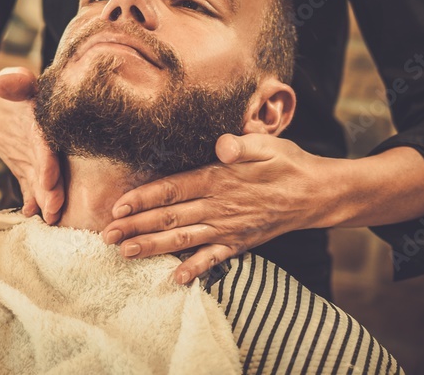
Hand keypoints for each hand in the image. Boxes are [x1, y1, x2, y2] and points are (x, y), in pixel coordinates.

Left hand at [0, 67, 63, 222]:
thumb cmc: (0, 90)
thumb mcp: (7, 81)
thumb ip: (14, 81)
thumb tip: (10, 82)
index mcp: (47, 117)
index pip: (48, 140)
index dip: (48, 160)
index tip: (47, 180)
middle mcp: (47, 139)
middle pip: (52, 165)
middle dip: (54, 188)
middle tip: (53, 210)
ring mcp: (38, 156)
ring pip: (44, 179)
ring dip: (46, 199)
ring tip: (48, 218)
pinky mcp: (29, 168)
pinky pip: (30, 185)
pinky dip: (31, 199)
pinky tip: (30, 212)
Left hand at [101, 133, 324, 284]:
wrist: (318, 194)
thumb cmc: (288, 163)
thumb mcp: (268, 144)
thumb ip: (242, 145)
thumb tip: (222, 144)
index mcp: (219, 179)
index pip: (172, 189)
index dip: (143, 198)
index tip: (117, 207)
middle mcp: (219, 206)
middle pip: (169, 218)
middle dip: (135, 227)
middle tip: (105, 236)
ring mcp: (229, 228)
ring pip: (183, 240)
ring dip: (152, 248)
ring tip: (125, 254)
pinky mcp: (240, 243)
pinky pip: (214, 259)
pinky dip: (195, 270)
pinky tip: (176, 279)